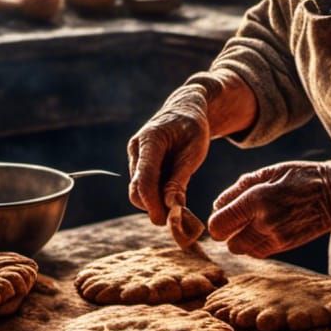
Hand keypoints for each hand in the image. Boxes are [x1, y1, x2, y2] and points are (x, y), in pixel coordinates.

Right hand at [128, 84, 210, 225]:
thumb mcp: (195, 150)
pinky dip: (156, 195)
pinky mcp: (138, 164)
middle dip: (152, 207)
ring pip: (138, 190)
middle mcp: (137, 148)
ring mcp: (135, 156)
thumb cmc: (193, 127)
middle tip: (177, 219)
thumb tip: (172, 207)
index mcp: (150, 140)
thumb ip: (180, 178)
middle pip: (136, 189)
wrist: (185, 109)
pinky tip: (173, 196)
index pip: (144, 178)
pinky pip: (143, 186)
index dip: (152, 202)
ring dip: (155, 202)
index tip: (165, 221)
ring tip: (178, 205)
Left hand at [207, 160, 330, 257]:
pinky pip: (258, 252)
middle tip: (238, 218)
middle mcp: (264, 221)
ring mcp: (276, 237)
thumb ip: (240, 187)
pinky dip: (255, 244)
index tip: (223, 213)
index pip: (219, 224)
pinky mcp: (286, 246)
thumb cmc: (302, 176)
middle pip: (228, 241)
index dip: (217, 220)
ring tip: (253, 223)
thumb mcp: (271, 171)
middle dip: (228, 231)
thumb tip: (217, 204)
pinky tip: (264, 229)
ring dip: (241, 239)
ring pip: (242, 250)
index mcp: (257, 198)